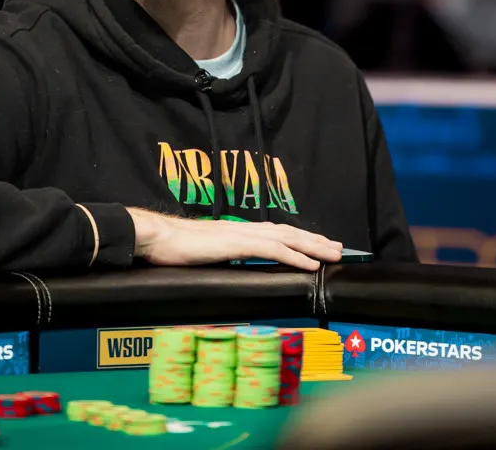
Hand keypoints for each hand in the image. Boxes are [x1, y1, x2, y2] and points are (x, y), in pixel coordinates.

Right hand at [127, 209, 342, 270]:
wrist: (157, 237)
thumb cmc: (175, 247)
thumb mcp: (207, 254)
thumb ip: (224, 257)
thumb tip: (234, 265)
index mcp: (239, 232)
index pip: (278, 233)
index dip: (301, 239)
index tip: (318, 245)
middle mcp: (245, 229)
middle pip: (290, 233)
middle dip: (316, 241)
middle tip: (339, 249)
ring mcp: (242, 235)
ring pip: (288, 239)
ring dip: (314, 247)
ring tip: (333, 255)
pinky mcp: (237, 245)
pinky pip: (273, 251)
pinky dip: (295, 256)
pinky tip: (310, 264)